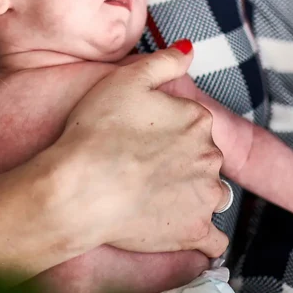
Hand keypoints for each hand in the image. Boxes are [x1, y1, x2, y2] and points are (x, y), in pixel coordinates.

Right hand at [53, 42, 229, 258]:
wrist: (78, 187)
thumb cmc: (96, 130)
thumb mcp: (126, 79)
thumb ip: (165, 61)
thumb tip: (190, 50)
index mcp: (198, 120)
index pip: (195, 126)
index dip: (170, 133)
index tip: (145, 142)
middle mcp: (211, 157)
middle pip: (205, 160)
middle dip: (185, 165)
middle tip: (147, 171)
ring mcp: (205, 197)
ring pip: (212, 196)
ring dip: (195, 198)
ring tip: (160, 201)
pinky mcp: (194, 232)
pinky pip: (215, 242)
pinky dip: (203, 237)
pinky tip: (183, 232)